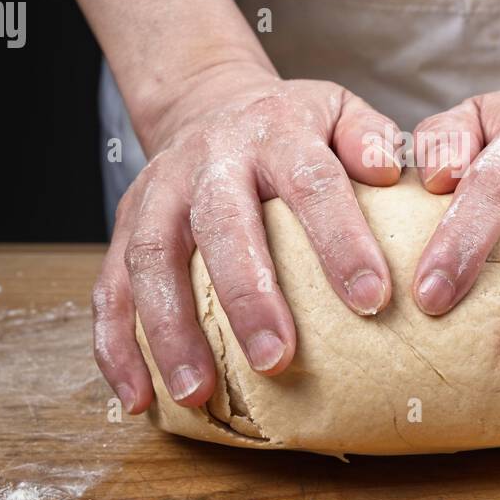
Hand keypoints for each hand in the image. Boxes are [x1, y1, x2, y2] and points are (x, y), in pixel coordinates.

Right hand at [93, 63, 401, 413]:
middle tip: (278, 360)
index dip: (340, 239)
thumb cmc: (290, 126)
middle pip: (221, 224)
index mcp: (274, 134)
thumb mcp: (338, 110)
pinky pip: (109, 288)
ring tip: (198, 393)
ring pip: (151, 258)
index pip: (311, 182)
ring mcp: (158, 192)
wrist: (207, 102)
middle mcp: (209, 160)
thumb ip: (370, 137)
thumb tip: (389, 171)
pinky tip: (140, 397)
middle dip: (248, 296)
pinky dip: (116, 347)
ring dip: (170, 330)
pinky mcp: (123, 225)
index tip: (372, 299)